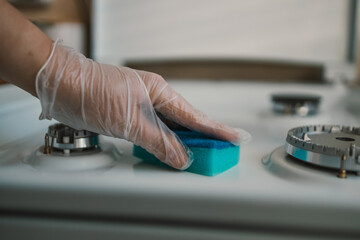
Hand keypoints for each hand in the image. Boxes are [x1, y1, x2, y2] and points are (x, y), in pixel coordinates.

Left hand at [36, 40, 250, 169]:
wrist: (62, 85)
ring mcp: (141, 105)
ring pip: (170, 126)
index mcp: (159, 92)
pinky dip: (164, 141)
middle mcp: (152, 98)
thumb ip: (158, 141)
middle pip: (185, 121)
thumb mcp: (130, 121)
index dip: (216, 129)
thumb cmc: (91, 92)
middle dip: (203, 137)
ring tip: (199, 153)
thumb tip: (181, 157)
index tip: (234, 137)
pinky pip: (155, 130)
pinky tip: (169, 149)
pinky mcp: (129, 114)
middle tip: (220, 150)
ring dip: (183, 141)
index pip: (194, 116)